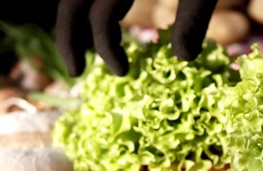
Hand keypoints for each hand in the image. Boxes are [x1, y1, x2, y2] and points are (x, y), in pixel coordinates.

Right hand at [55, 0, 217, 76]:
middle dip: (69, 38)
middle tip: (76, 71)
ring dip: (76, 19)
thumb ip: (193, 14)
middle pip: (70, 2)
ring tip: (86, 47)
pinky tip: (103, 17)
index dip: (107, 48)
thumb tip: (183, 57)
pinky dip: (91, 3)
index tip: (121, 72)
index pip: (100, 16)